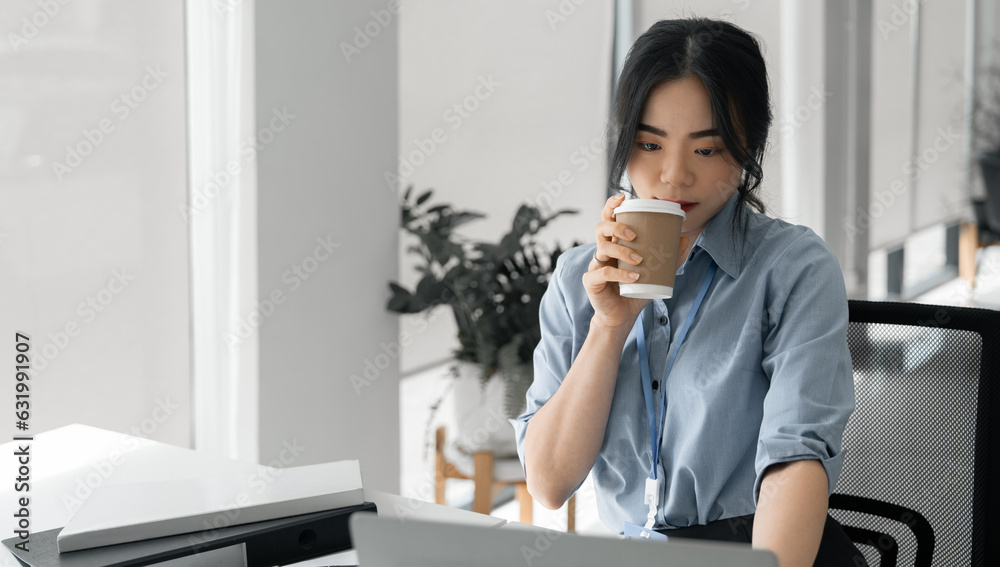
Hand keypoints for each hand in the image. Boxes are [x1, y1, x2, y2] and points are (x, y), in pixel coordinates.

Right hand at [583, 194, 688, 330]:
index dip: (611, 206)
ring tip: (638, 260)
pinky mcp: (591, 281)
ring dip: (621, 250)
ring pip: (601, 248)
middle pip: (600, 228)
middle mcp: (602, 251)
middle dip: (616, 226)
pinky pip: (602, 272)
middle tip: (634, 235)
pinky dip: (619, 274)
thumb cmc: (636, 291)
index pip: (608, 219)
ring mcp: (595, 265)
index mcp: (615, 244)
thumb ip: (669, 257)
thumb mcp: (656, 273)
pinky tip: (633, 278)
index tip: (622, 198)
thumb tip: (685, 238)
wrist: (623, 316)